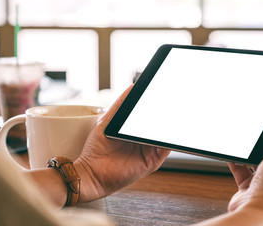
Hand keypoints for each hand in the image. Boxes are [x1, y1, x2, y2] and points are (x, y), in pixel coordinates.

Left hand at [74, 85, 170, 202]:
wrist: (92, 174)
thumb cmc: (96, 149)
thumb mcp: (107, 121)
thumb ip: (120, 105)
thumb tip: (133, 87)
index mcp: (135, 130)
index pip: (151, 116)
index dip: (158, 105)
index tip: (163, 94)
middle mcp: (144, 140)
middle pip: (160, 125)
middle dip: (166, 115)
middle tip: (170, 102)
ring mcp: (149, 151)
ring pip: (164, 136)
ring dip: (168, 127)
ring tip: (170, 115)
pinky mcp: (151, 162)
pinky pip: (165, 150)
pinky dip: (168, 141)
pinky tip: (165, 133)